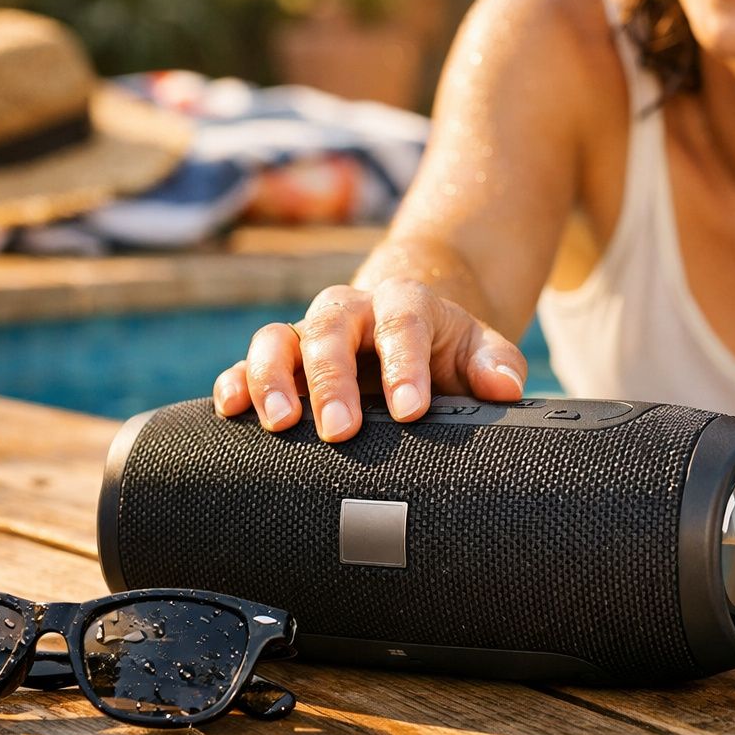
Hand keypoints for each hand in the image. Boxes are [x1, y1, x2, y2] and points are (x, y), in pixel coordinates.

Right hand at [212, 279, 527, 441]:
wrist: (408, 333)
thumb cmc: (447, 352)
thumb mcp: (480, 350)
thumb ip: (496, 364)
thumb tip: (504, 386)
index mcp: (402, 304)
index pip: (401, 326)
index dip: (404, 366)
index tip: (411, 410)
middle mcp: (348, 312)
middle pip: (330, 332)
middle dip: (332, 381)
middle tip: (340, 430)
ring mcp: (308, 336)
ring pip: (277, 340)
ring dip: (272, 380)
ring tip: (281, 424)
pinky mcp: (280, 363)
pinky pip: (246, 365)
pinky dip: (235, 384)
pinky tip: (229, 411)